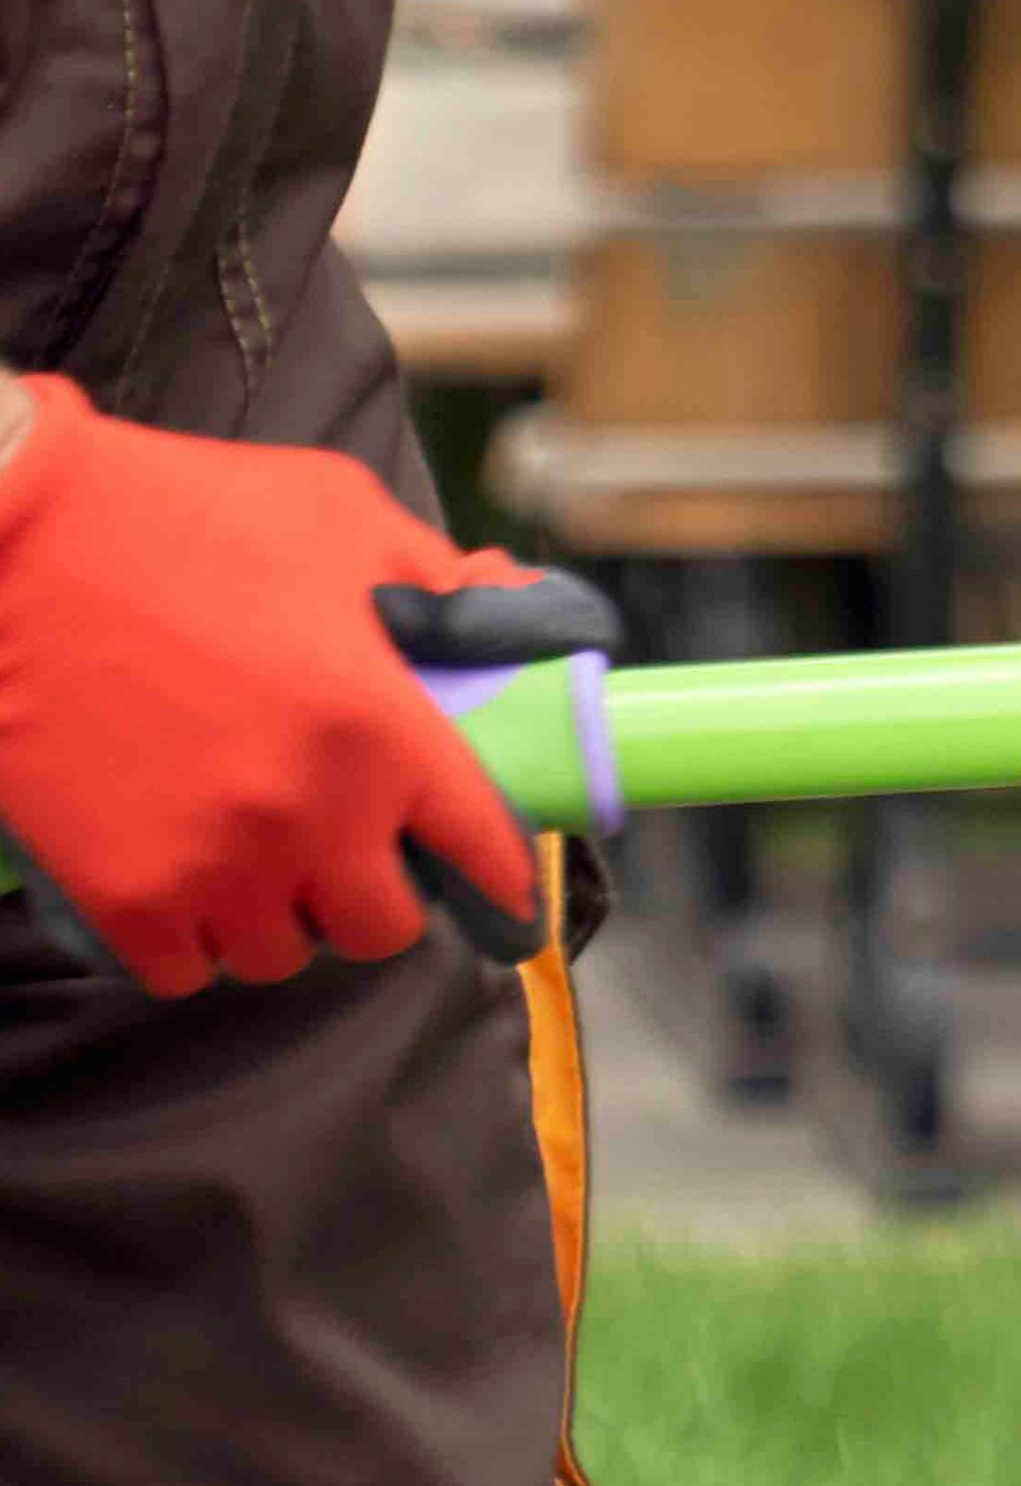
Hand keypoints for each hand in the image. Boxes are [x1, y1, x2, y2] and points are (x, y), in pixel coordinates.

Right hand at [0, 379, 618, 996]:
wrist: (13, 542)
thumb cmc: (182, 515)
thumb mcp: (340, 516)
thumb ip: (434, 577)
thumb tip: (505, 601)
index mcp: (384, 732)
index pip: (484, 848)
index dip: (504, 874)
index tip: (506, 889)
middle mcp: (312, 819)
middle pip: (382, 928)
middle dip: (381, 895)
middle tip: (359, 855)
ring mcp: (212, 869)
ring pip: (280, 954)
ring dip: (283, 917)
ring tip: (266, 864)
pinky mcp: (119, 897)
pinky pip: (182, 970)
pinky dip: (194, 941)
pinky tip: (191, 888)